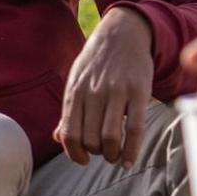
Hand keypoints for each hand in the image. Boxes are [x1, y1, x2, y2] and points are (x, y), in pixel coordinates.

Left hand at [57, 6, 155, 164]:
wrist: (123, 33)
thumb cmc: (97, 63)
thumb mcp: (76, 81)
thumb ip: (69, 111)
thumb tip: (57, 138)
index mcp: (75, 92)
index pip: (69, 134)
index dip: (74, 154)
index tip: (82, 160)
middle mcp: (93, 93)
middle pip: (90, 140)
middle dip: (96, 153)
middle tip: (103, 152)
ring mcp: (117, 92)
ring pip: (110, 138)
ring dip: (112, 155)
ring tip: (115, 156)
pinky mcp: (139, 92)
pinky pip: (135, 128)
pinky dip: (132, 150)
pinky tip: (129, 161)